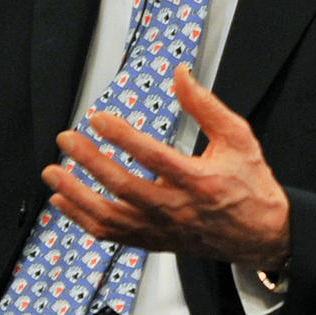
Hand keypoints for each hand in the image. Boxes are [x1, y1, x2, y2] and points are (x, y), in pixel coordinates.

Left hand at [43, 65, 289, 269]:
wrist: (262, 235)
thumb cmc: (250, 183)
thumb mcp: (237, 136)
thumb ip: (205, 105)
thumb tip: (180, 74)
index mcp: (199, 180)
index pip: (153, 157)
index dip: (122, 137)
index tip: (97, 118)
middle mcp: (177, 208)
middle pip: (124, 187)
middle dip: (89, 162)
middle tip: (66, 138)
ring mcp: (162, 229)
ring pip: (110, 216)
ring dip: (77, 194)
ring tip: (53, 171)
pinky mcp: (154, 241)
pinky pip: (111, 235)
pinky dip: (82, 218)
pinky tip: (64, 199)